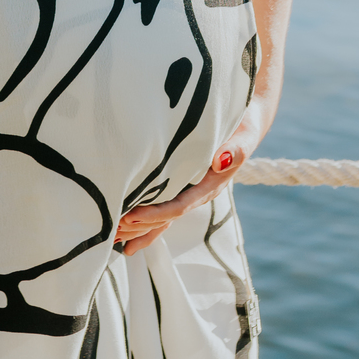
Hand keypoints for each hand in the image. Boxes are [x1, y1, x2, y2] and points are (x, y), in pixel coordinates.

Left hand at [114, 98, 272, 256]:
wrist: (245, 122)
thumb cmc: (243, 125)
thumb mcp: (244, 135)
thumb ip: (236, 149)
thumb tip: (220, 160)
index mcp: (211, 185)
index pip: (180, 206)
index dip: (156, 213)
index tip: (131, 215)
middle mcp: (199, 193)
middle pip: (167, 216)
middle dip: (140, 225)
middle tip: (113, 230)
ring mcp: (190, 190)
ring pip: (163, 216)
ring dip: (139, 227)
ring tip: (113, 236)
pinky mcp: (183, 183)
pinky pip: (163, 205)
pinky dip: (145, 219)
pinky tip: (126, 229)